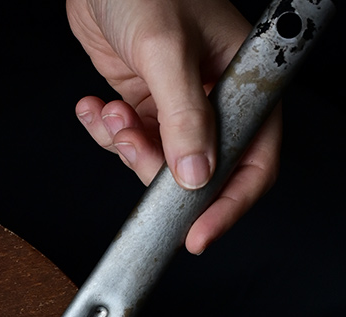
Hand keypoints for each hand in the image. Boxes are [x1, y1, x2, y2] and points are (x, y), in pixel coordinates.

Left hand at [66, 0, 281, 253]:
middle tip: (132, 150)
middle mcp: (212, 94)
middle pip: (199, 169)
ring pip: (157, 161)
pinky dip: (106, 134)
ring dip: (126, 148)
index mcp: (240, 78)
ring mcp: (175, 100)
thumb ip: (182, 116)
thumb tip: (196, 176)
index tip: (199, 234)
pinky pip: (128, 140)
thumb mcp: (165, 51)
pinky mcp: (142, 100)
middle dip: (158, 172)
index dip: (230, 202)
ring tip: (111, 113)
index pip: (252, 156)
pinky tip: (95, 107)